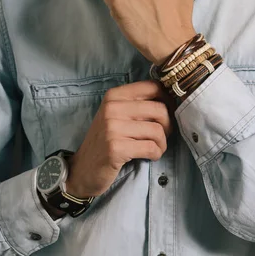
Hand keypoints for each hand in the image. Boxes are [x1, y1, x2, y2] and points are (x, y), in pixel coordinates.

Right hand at [65, 80, 175, 197]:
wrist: (83, 169)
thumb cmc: (106, 140)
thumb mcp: (117, 115)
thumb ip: (137, 104)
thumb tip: (171, 98)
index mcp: (114, 95)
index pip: (152, 87)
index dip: (167, 99)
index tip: (167, 112)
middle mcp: (112, 108)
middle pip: (159, 109)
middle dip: (168, 125)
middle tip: (162, 135)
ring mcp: (112, 128)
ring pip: (157, 130)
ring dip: (162, 143)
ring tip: (156, 148)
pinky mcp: (116, 148)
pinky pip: (151, 148)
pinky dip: (156, 153)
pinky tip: (150, 156)